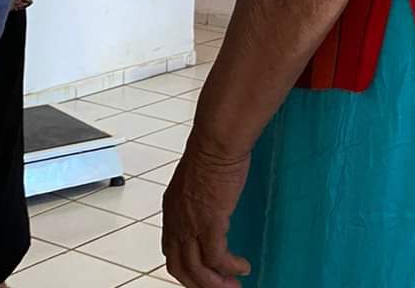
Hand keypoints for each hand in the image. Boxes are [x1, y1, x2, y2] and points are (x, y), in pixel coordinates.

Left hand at [162, 139, 251, 287]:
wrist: (217, 141)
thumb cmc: (212, 148)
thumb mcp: (198, 176)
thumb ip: (199, 192)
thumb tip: (212, 196)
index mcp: (173, 209)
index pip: (172, 250)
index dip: (186, 267)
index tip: (201, 274)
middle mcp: (177, 222)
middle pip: (182, 267)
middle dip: (200, 283)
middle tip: (219, 287)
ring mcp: (192, 225)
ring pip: (198, 270)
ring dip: (216, 283)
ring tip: (233, 286)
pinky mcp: (210, 224)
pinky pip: (218, 258)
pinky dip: (230, 268)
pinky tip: (242, 267)